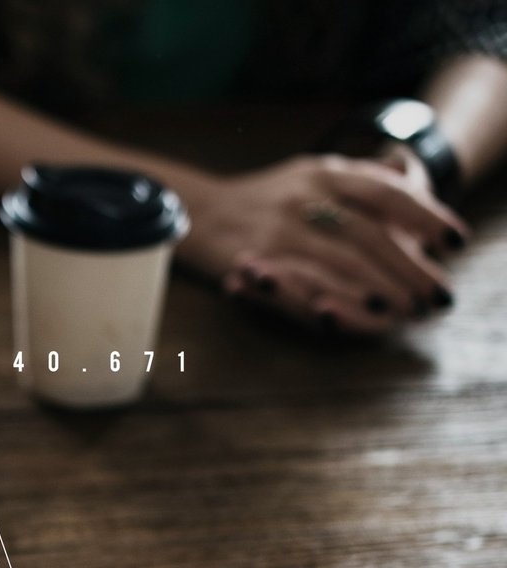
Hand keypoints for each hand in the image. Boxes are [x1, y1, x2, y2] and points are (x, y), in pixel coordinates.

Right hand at [176, 154, 469, 333]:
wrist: (190, 208)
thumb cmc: (264, 198)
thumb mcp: (313, 174)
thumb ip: (362, 178)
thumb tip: (410, 174)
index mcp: (325, 173)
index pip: (385, 191)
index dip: (424, 215)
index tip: (454, 241)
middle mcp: (301, 197)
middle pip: (365, 234)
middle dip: (404, 268)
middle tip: (434, 297)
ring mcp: (272, 228)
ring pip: (332, 262)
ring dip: (369, 289)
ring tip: (398, 311)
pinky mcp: (245, 259)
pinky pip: (288, 285)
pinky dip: (317, 302)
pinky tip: (339, 317)